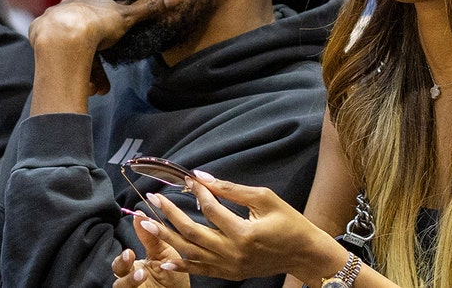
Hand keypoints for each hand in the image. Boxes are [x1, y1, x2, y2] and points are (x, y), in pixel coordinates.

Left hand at [28, 0, 181, 110]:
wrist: (65, 35)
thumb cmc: (99, 24)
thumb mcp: (129, 17)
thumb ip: (151, 7)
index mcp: (93, 0)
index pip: (101, 10)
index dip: (108, 25)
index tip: (112, 39)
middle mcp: (71, 5)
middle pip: (85, 28)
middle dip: (95, 51)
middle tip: (103, 74)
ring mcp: (54, 18)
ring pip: (70, 41)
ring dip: (82, 64)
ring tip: (92, 86)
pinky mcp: (40, 32)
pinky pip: (54, 49)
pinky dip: (64, 63)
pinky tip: (74, 77)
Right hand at [112, 216, 189, 287]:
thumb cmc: (174, 272)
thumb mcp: (165, 252)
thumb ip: (152, 237)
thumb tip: (140, 214)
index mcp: (135, 264)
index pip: (124, 256)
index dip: (125, 248)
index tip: (129, 240)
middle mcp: (130, 276)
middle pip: (117, 269)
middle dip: (120, 262)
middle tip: (129, 254)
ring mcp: (132, 287)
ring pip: (119, 285)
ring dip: (128, 279)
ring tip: (141, 273)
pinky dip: (133, 287)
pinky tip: (142, 280)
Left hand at [133, 173, 346, 284]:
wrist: (303, 253)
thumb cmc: (288, 222)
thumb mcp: (264, 198)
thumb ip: (232, 189)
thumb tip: (203, 177)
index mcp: (243, 232)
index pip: (211, 209)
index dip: (197, 192)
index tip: (186, 179)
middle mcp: (232, 253)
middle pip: (192, 232)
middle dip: (170, 215)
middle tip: (154, 199)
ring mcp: (229, 267)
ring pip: (190, 252)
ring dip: (168, 237)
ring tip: (148, 224)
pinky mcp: (229, 274)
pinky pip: (200, 269)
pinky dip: (181, 262)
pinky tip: (165, 256)